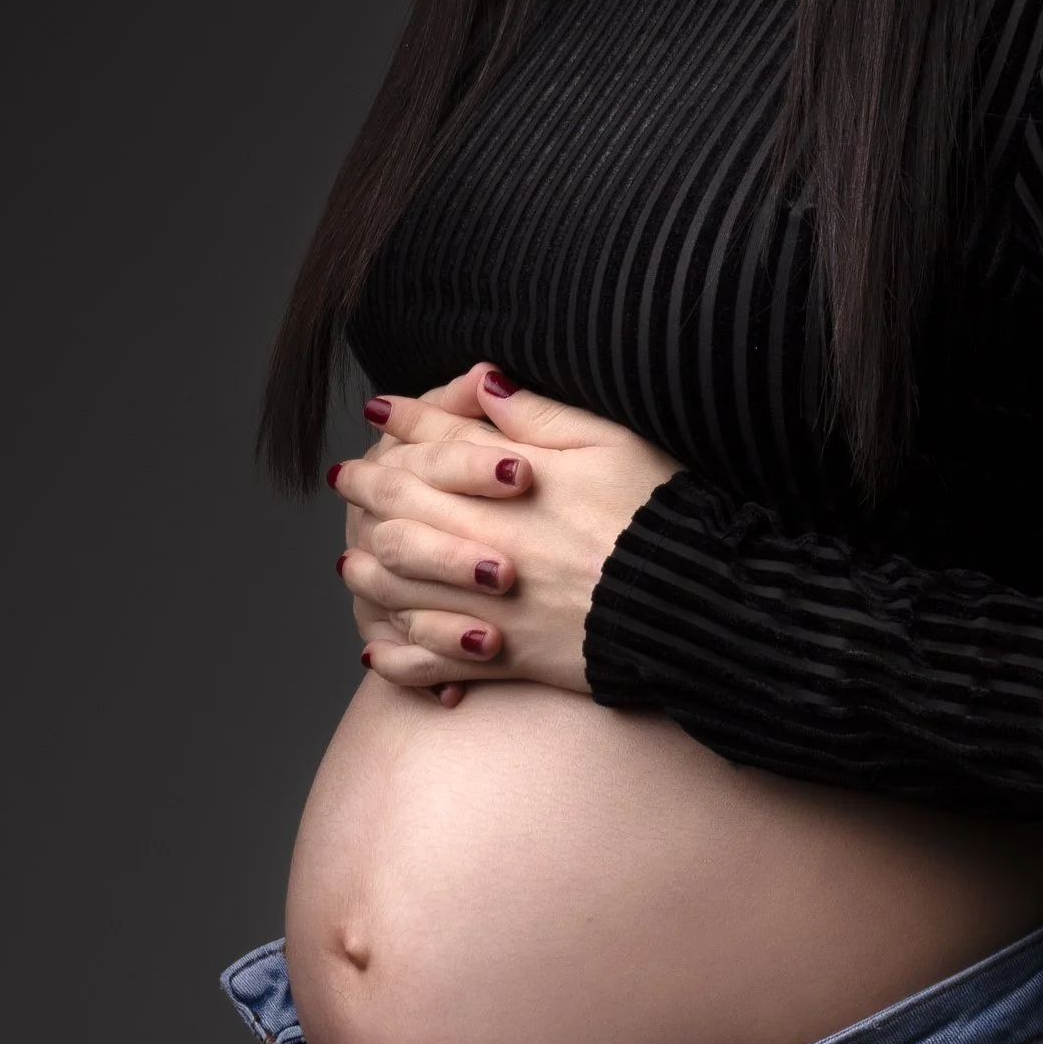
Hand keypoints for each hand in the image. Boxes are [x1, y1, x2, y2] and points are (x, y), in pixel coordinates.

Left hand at [329, 362, 678, 703]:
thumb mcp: (614, 443)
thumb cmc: (662, 517)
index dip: (404, 423)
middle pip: (405, 509)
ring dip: (368, 569)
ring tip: (351, 559)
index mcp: (519, 484)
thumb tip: (484, 382)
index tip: (376, 411)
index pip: (442, 444)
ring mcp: (493, 604)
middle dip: (368, 489)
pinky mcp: (507, 656)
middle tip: (346, 479)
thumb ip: (541, 415)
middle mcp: (492, 541)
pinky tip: (378, 646)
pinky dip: (398, 655)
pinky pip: (433, 661)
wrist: (696, 607)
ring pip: (402, 585)